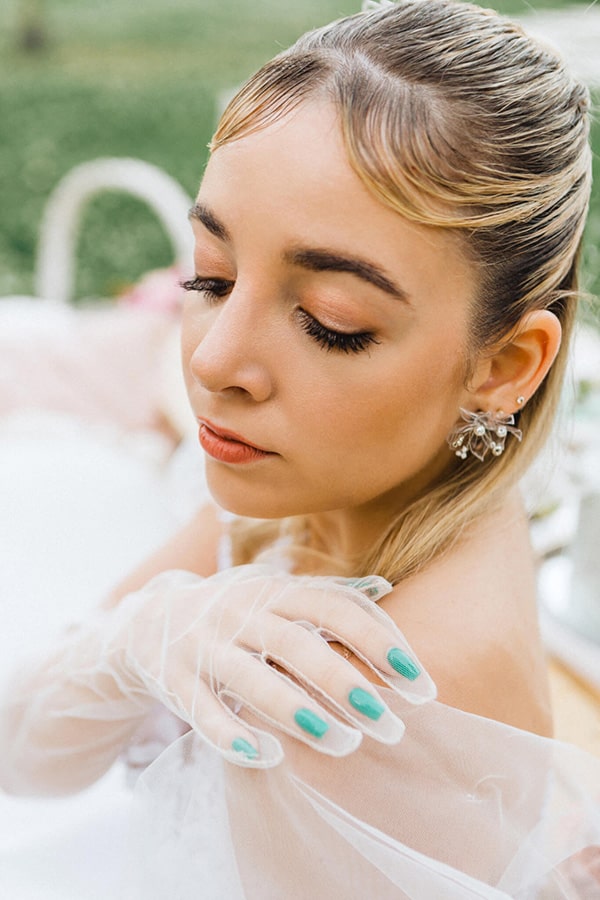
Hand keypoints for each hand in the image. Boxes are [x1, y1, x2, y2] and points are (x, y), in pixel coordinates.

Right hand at [105, 564, 435, 767]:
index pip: (333, 608)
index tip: (419, 684)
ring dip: (298, 713)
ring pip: (252, 680)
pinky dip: (234, 736)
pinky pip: (203, 712)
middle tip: (390, 726)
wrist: (146, 621)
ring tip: (345, 745)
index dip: (377, 640)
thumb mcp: (275, 593)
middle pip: (297, 645)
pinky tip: (270, 757)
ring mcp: (204, 646)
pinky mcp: (173, 680)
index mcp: (274, 589)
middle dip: (345, 685)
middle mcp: (240, 612)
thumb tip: (387, 587)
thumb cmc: (233, 613)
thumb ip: (326, 594)